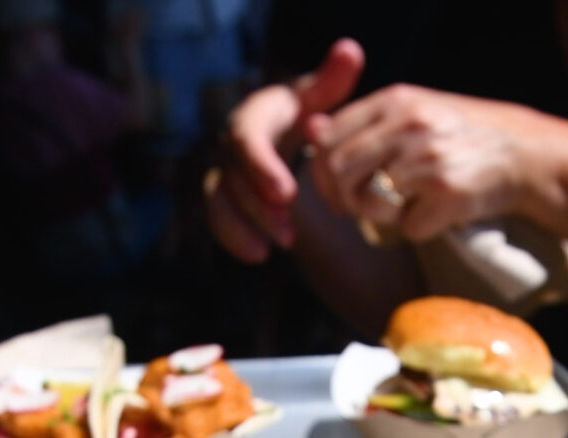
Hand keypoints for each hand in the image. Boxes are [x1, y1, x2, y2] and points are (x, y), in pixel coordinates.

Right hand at [205, 39, 363, 261]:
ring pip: (221, 197)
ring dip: (246, 224)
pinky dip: (233, 237)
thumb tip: (350, 51)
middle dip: (257, 205)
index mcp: (259, 112)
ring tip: (279, 246)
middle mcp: (235, 139)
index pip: (247, 134)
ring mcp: (226, 168)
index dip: (261, 165)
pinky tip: (258, 255)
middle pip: (233, 173)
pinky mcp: (225, 195)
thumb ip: (333, 82)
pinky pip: (217, 217)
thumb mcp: (325, 101)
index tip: (287, 194)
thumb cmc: (316, 117)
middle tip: (289, 232)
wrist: (302, 139)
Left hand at [306, 85, 550, 242]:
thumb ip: (365, 123)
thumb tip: (311, 130)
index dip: (323, 171)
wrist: (526, 154)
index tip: (337, 190)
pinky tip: (437, 214)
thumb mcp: (415, 113)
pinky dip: (417, 229)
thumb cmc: (462, 136)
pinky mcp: (447, 193)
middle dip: (343, 199)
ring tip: (404, 208)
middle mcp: (408, 125)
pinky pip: (407, 228)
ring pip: (368, 203)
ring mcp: (427, 159)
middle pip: (340, 171)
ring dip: (379, 216)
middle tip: (359, 209)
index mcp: (396, 101)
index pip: (330, 137)